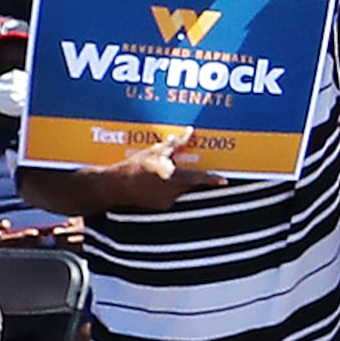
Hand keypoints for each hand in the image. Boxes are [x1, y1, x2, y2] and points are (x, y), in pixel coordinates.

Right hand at [84, 141, 221, 211]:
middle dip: (187, 177)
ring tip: (155, 175)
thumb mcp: (155, 151)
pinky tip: (151, 184)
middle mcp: (174, 192)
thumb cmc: (134, 166)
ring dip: (174, 182)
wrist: (115, 186)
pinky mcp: (159, 208)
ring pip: (178, 190)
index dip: (212, 179)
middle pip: (189, 184)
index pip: (199, 178)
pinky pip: (168, 197)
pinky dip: (164, 190)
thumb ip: (175, 144)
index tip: (224, 181)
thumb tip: (190, 132)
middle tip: (179, 170)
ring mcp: (167, 202)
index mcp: (174, 177)